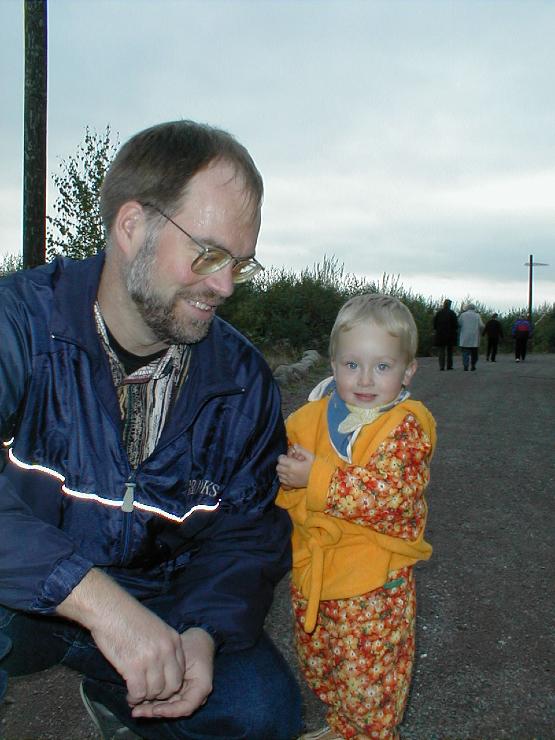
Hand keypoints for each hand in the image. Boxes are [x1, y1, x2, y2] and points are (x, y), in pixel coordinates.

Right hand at [57, 569, 185, 705]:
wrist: (110, 610)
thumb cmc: (129, 617)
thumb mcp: (156, 628)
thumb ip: (163, 646)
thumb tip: (163, 669)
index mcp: (174, 640)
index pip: (180, 672)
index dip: (169, 683)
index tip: (158, 685)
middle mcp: (166, 650)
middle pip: (172, 685)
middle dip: (160, 694)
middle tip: (148, 693)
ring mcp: (151, 659)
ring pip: (155, 691)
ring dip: (145, 696)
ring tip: (136, 694)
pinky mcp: (134, 667)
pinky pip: (139, 692)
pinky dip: (134, 697)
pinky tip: (129, 694)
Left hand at [131, 627, 214, 718]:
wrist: (195, 641)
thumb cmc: (192, 644)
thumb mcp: (187, 654)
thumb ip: (176, 668)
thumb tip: (156, 682)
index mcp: (202, 687)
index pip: (185, 707)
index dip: (170, 710)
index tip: (155, 709)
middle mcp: (193, 696)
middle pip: (172, 710)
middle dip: (154, 711)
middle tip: (136, 710)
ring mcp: (183, 695)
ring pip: (165, 706)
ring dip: (149, 707)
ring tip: (133, 705)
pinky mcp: (174, 692)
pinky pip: (162, 700)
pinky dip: (150, 700)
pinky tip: (136, 699)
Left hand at [277, 445, 313, 487]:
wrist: (320, 479)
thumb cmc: (316, 467)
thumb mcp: (310, 456)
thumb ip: (301, 450)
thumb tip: (294, 445)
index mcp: (293, 465)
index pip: (280, 460)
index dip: (283, 457)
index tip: (288, 457)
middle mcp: (289, 473)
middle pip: (278, 467)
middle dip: (281, 463)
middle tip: (287, 462)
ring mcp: (290, 480)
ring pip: (279, 474)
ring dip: (281, 470)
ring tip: (288, 468)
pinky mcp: (291, 484)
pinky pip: (282, 480)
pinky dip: (283, 477)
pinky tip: (289, 474)